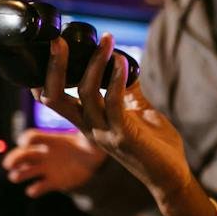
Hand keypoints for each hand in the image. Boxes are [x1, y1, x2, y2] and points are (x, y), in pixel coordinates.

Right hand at [2, 129, 105, 196]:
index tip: (25, 142)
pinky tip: (33, 190)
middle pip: (24, 155)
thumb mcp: (88, 133)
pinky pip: (40, 187)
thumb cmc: (91, 143)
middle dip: (14, 159)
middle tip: (8, 164)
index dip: (27, 139)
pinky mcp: (53, 182)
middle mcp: (45, 153)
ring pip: (27, 171)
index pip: (33, 137)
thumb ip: (83, 127)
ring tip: (15, 177)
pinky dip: (35, 190)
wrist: (96, 160)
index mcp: (51, 140)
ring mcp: (47, 168)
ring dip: (19, 174)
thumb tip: (83, 114)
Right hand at [33, 35, 214, 215]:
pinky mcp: (123, 135)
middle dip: (54, 67)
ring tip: (106, 41)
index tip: (51, 47)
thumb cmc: (155, 144)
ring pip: (85, 92)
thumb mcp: (137, 110)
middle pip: (55, 97)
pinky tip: (122, 61)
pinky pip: (113, 100)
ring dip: (95, 62)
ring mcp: (104, 132)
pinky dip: (116, 78)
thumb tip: (121, 61)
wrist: (172, 175)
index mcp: (88, 121)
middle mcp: (90, 127)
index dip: (44, 75)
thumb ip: (125, 88)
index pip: (52, 99)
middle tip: (59, 40)